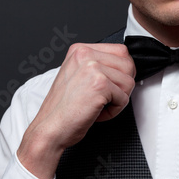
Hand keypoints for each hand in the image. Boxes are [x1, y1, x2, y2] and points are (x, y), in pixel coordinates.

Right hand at [17, 43, 135, 178]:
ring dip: (118, 99)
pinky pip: (124, 98)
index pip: (120, 51)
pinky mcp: (100, 84)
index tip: (112, 84)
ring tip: (99, 105)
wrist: (50, 128)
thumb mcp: (77, 75)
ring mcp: (92, 68)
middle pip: (128, 64)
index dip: (122, 71)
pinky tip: (97, 112)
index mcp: (80, 50)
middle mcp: (85, 55)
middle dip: (122, 85)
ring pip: (129, 81)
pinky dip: (114, 111)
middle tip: (106, 97)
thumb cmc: (62, 108)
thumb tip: (125, 66)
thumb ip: (97, 65)